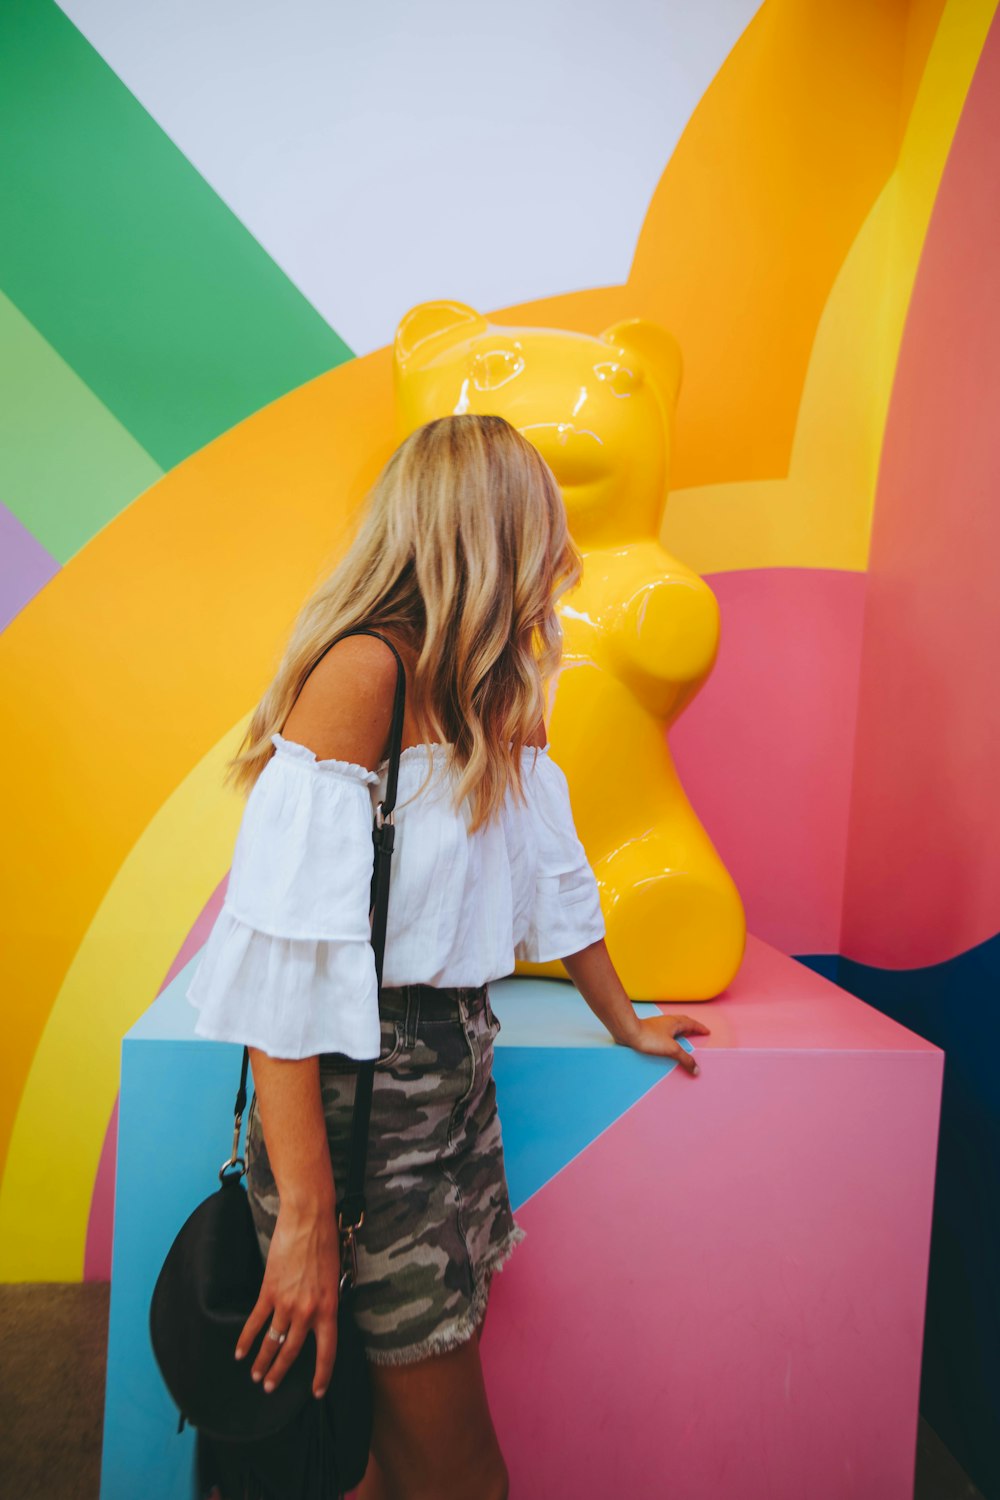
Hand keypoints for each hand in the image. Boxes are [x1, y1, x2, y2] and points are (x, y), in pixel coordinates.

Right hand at [234, 1201, 340, 1398]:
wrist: (309, 1219)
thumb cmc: (326, 1243)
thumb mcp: (335, 1278)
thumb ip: (326, 1301)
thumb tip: (316, 1318)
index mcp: (330, 1308)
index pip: (328, 1352)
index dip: (322, 1375)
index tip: (316, 1392)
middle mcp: (308, 1311)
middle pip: (293, 1351)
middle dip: (280, 1372)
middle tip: (271, 1388)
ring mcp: (288, 1302)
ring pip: (273, 1341)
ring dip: (262, 1361)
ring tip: (256, 1376)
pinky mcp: (270, 1291)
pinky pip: (256, 1321)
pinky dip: (246, 1339)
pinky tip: (240, 1352)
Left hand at [622, 1013, 710, 1074]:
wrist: (628, 1032)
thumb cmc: (649, 1037)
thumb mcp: (672, 1049)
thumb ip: (685, 1059)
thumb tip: (697, 1069)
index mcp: (675, 1023)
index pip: (692, 1024)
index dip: (700, 1028)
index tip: (707, 1031)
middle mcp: (667, 1021)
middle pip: (683, 1022)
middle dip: (691, 1027)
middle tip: (697, 1033)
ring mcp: (658, 1025)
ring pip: (673, 1026)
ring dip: (680, 1031)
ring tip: (684, 1039)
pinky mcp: (649, 1030)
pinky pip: (665, 1031)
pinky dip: (671, 1035)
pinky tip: (667, 1043)